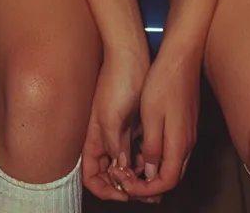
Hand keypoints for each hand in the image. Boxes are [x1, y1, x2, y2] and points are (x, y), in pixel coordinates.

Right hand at [82, 49, 148, 201]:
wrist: (132, 55)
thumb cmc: (118, 82)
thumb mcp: (112, 116)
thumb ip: (114, 145)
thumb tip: (121, 169)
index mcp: (93, 140)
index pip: (92, 177)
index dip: (106, 189)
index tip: (125, 191)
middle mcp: (105, 139)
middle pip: (110, 175)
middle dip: (125, 186)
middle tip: (147, 192)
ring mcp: (119, 132)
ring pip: (126, 164)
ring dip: (138, 175)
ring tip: (155, 179)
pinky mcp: (133, 124)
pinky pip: (137, 149)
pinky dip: (145, 158)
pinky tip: (157, 159)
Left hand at [111, 47, 199, 200]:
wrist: (181, 57)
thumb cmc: (164, 82)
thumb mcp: (151, 116)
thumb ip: (152, 147)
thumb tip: (150, 172)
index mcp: (179, 143)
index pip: (167, 182)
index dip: (147, 189)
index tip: (128, 184)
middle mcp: (187, 142)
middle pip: (171, 176)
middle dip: (148, 183)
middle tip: (127, 177)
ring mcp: (188, 132)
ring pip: (172, 163)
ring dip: (152, 170)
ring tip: (130, 164)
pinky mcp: (185, 123)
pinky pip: (173, 149)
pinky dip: (158, 156)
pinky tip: (142, 147)